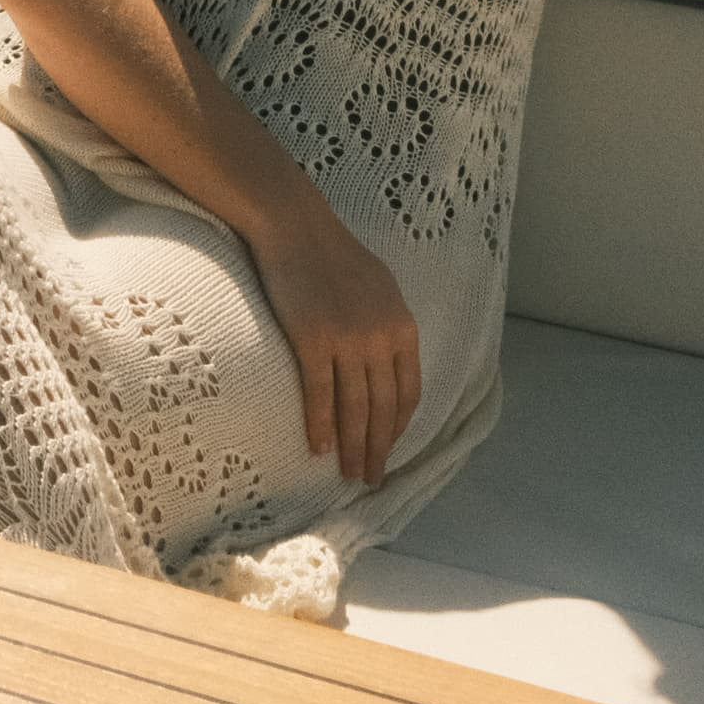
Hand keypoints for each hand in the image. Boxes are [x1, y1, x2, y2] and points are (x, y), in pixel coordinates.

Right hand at [251, 211, 419, 487]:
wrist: (294, 224)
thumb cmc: (331, 252)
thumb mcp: (378, 286)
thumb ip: (388, 325)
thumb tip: (387, 363)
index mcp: (402, 327)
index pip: (409, 392)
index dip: (400, 428)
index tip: (389, 449)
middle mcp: (381, 338)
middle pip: (384, 408)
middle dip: (379, 448)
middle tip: (371, 478)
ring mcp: (347, 340)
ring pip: (355, 408)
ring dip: (354, 447)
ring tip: (349, 473)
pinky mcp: (312, 340)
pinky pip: (319, 394)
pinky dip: (320, 425)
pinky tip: (318, 448)